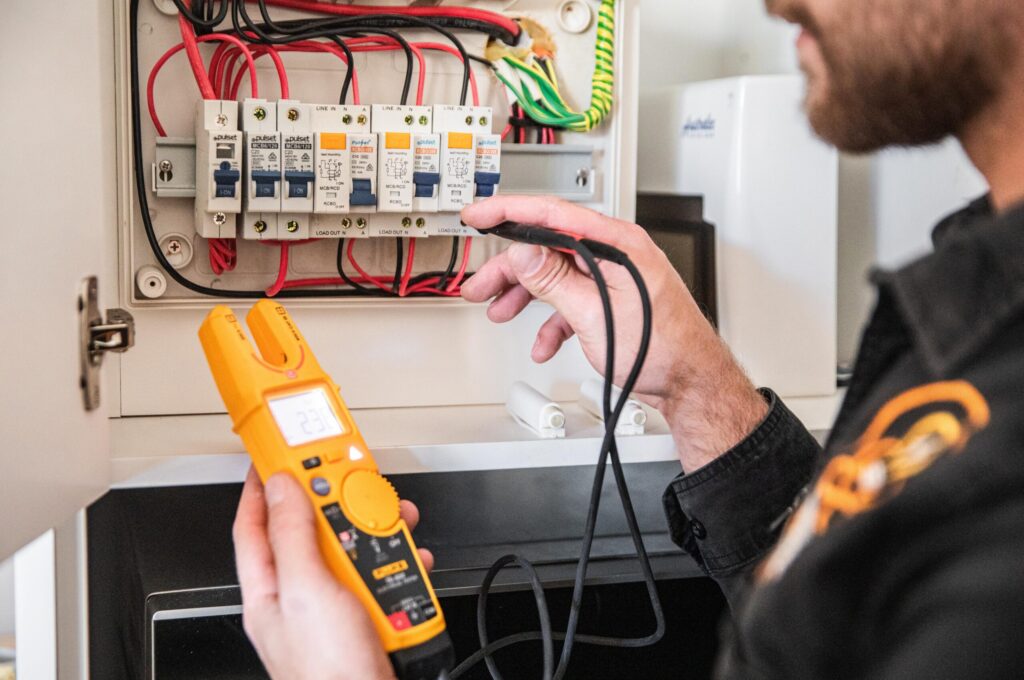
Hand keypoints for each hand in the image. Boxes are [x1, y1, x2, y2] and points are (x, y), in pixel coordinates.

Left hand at [233, 468, 433, 679]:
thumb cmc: (327, 673)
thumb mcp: (305, 591)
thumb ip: (293, 535)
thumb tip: (283, 487)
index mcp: (268, 589)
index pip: (254, 523)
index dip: (263, 485)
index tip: (277, 453)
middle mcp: (299, 596)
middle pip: (313, 530)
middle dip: (336, 504)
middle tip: (353, 483)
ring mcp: (335, 606)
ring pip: (353, 549)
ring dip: (377, 533)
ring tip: (392, 525)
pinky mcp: (368, 615)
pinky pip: (383, 575)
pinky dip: (400, 564)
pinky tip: (409, 563)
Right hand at [460, 196, 767, 469]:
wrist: (690, 383)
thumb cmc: (663, 348)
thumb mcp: (594, 313)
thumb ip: (554, 280)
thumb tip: (523, 253)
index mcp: (616, 243)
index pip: (553, 214)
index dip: (509, 211)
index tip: (480, 214)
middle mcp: (615, 254)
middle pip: (548, 248)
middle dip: (510, 268)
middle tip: (480, 284)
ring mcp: (613, 277)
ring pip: (555, 275)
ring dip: (525, 295)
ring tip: (500, 311)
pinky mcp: (611, 299)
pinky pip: (571, 300)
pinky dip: (552, 320)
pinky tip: (543, 342)